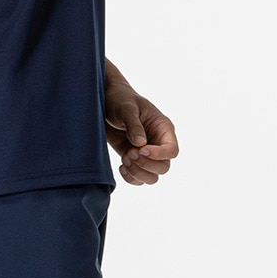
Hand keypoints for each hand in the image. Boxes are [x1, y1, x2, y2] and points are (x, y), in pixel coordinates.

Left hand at [104, 70, 178, 185]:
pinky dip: (131, 178)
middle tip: (128, 152)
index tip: (141, 149)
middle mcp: (158, 143)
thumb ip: (134, 124)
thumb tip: (140, 144)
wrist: (104, 101)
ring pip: (152, 177)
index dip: (159, 154)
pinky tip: (121, 166)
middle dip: (146, 164)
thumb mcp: (126, 107)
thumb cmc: (120, 99)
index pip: (171, 150)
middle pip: (163, 167)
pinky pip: (139, 179)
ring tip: (124, 158)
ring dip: (138, 173)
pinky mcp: (134, 160)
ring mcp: (146, 154)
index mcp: (163, 128)